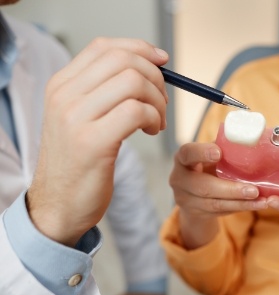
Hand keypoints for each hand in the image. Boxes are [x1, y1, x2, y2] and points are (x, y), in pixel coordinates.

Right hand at [27, 38, 168, 246]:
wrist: (58, 205)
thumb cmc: (79, 162)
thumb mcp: (81, 118)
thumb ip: (104, 91)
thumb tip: (150, 64)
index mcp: (61, 85)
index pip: (104, 47)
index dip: (140, 48)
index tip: (162, 61)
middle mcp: (64, 95)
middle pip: (123, 60)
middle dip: (155, 77)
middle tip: (162, 102)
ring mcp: (75, 117)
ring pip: (133, 82)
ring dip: (158, 101)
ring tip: (156, 122)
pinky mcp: (92, 142)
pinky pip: (136, 112)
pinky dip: (154, 118)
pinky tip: (151, 131)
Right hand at [170, 142, 266, 248]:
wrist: (194, 194)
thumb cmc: (208, 166)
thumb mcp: (211, 156)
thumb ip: (225, 149)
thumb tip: (255, 140)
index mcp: (183, 158)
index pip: (188, 153)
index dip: (202, 153)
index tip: (218, 152)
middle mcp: (179, 179)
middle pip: (203, 187)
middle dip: (231, 189)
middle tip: (254, 190)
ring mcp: (186, 199)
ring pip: (214, 204)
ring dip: (241, 203)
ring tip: (262, 201)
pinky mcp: (196, 213)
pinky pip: (221, 212)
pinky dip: (240, 208)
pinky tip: (256, 205)